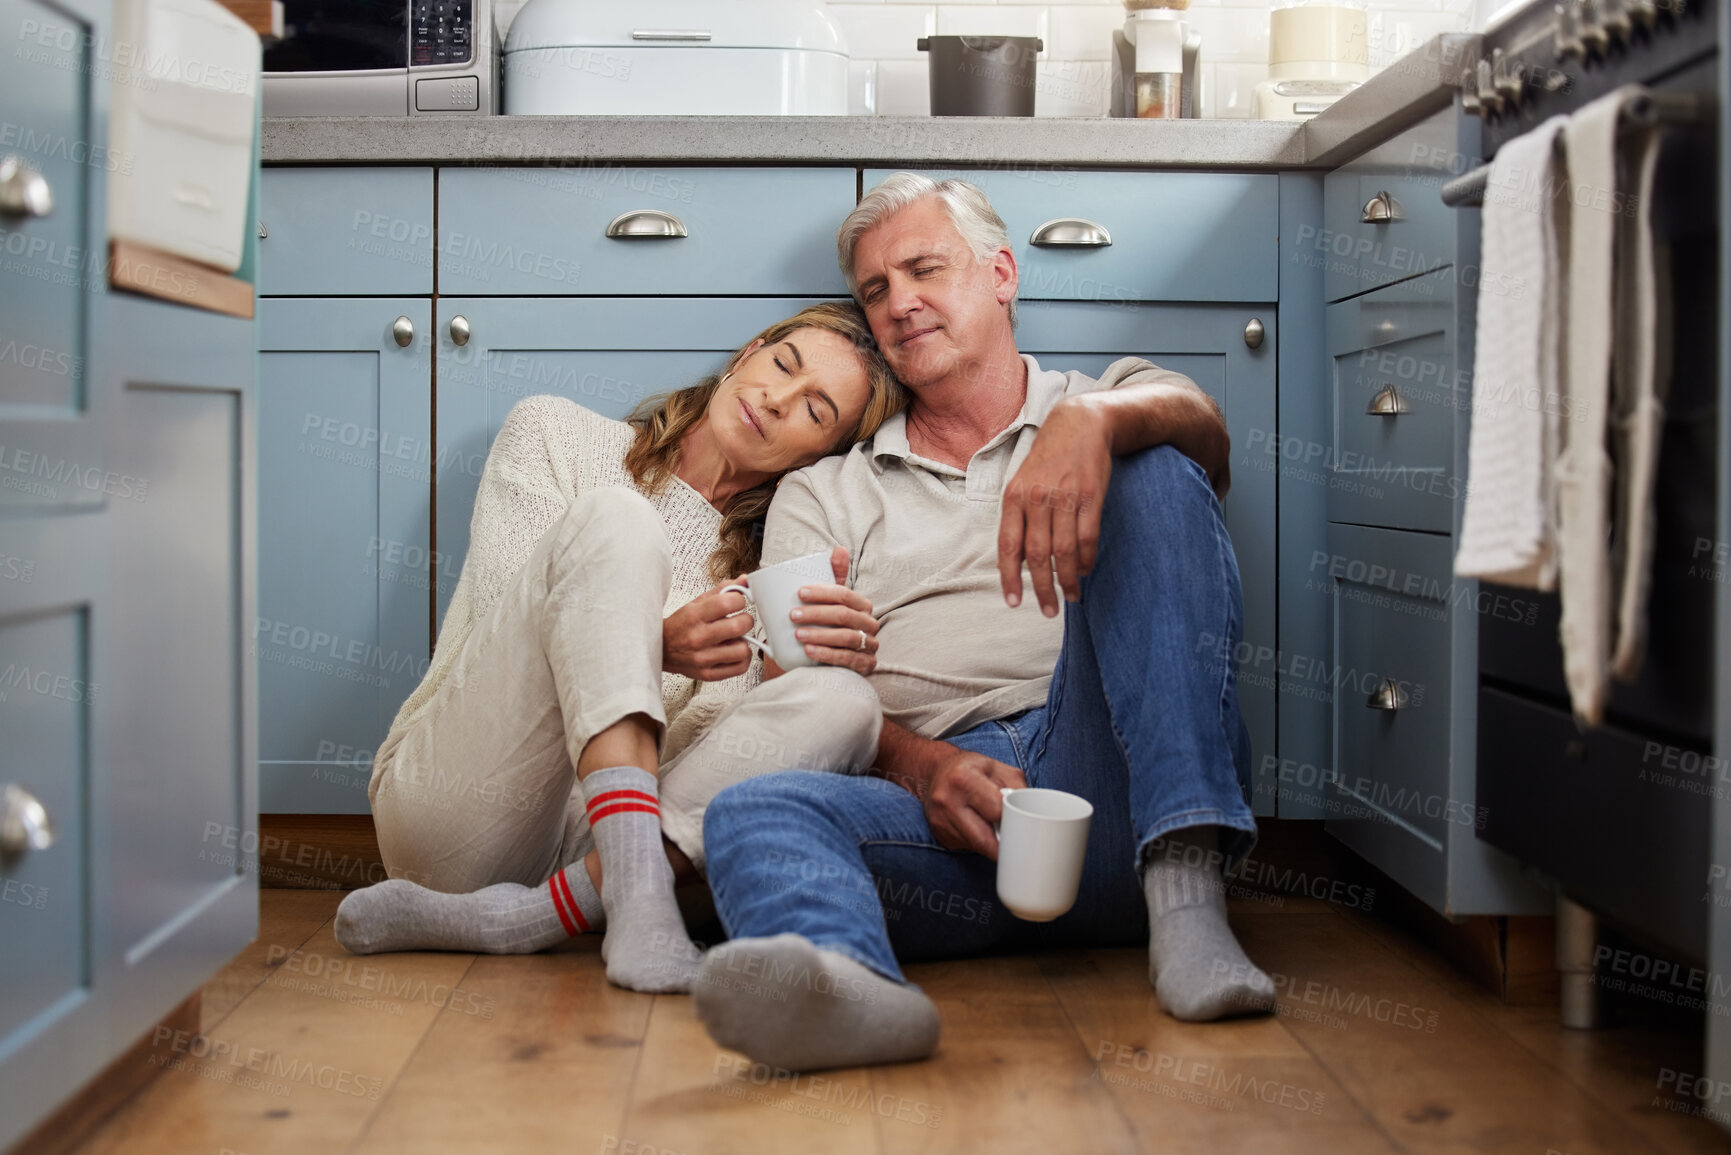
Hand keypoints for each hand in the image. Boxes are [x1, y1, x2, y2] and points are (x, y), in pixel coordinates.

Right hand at [662, 578, 755, 680]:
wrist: (660, 649)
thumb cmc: (682, 624)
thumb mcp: (698, 602)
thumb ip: (723, 590)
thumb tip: (746, 580)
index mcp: (694, 615)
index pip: (729, 602)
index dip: (740, 600)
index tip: (738, 603)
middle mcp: (698, 637)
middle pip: (739, 626)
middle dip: (746, 620)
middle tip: (740, 621)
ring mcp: (703, 658)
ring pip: (743, 650)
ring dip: (743, 642)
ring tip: (735, 639)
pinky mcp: (708, 674)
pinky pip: (740, 667)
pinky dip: (742, 659)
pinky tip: (733, 652)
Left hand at [787, 546, 880, 675]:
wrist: (834, 663)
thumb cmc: (832, 627)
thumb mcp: (831, 603)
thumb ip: (833, 577)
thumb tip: (840, 549)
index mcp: (862, 605)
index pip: (844, 595)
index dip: (822, 592)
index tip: (799, 593)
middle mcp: (869, 624)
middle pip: (844, 616)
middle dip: (817, 614)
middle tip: (793, 615)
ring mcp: (869, 646)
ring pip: (846, 637)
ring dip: (820, 635)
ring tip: (798, 634)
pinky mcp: (865, 665)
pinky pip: (847, 659)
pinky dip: (827, 654)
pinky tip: (809, 651)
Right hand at [918, 744, 1027, 860]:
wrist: (936, 771)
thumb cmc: (970, 769)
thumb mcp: (997, 768)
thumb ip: (1017, 787)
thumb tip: (1032, 812)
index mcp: (964, 779)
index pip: (996, 811)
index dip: (1011, 820)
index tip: (1022, 828)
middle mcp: (947, 800)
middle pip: (984, 839)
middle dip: (1003, 845)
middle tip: (1017, 844)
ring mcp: (940, 820)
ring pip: (976, 846)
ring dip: (990, 844)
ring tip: (995, 829)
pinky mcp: (938, 834)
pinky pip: (965, 846)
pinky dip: (976, 842)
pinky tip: (976, 828)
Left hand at [998, 398, 1112, 617]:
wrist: (1079, 424)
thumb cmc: (1047, 461)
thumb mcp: (1023, 484)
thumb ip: (1018, 520)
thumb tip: (1018, 562)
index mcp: (1014, 497)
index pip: (1008, 546)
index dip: (1010, 578)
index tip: (1014, 603)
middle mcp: (1037, 498)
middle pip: (1038, 556)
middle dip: (1043, 589)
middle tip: (1049, 610)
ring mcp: (1065, 497)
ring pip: (1065, 551)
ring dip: (1068, 580)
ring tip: (1071, 596)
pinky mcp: (1091, 496)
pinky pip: (1088, 537)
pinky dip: (1087, 560)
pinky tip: (1085, 571)